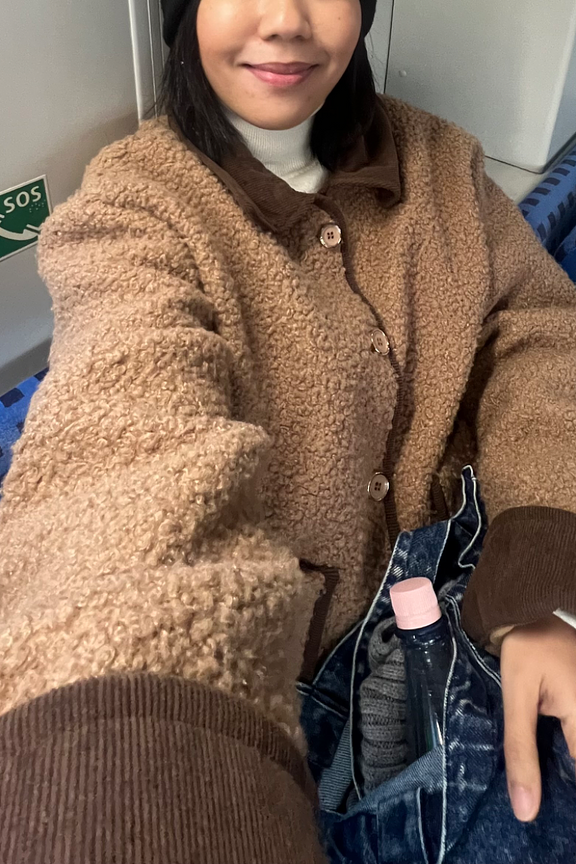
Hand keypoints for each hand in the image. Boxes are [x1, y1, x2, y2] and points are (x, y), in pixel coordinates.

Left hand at [501, 614, 575, 821]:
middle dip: (564, 775)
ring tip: (541, 762)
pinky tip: (552, 749)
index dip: (564, 793)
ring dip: (566, 758)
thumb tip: (525, 810)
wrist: (535, 608)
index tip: (546, 811)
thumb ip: (521, 749)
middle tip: (535, 791)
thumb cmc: (526, 648)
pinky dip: (567, 743)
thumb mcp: (517, 698)